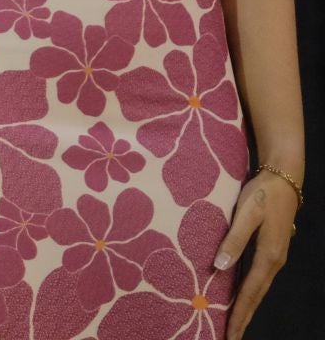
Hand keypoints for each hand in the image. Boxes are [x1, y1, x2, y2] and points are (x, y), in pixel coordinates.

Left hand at [218, 168, 300, 338]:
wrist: (283, 179)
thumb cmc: (263, 194)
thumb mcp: (246, 213)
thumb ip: (233, 239)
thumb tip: (220, 266)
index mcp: (268, 256)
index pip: (249, 293)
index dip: (239, 314)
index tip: (230, 334)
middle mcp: (273, 262)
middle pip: (255, 296)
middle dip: (242, 318)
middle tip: (229, 338)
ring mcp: (273, 257)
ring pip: (256, 288)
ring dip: (244, 307)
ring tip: (231, 323)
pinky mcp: (269, 250)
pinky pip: (256, 277)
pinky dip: (246, 291)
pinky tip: (235, 296)